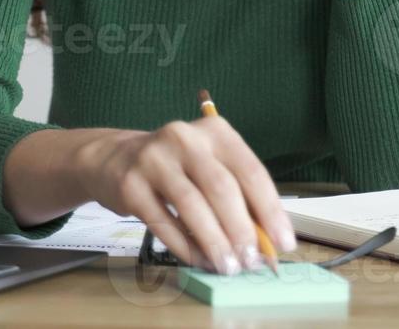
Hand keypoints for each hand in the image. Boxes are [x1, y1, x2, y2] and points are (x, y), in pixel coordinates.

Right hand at [76, 117, 295, 273]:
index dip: (270, 210)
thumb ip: (238, 196)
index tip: (283, 242)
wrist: (115, 158)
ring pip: (192, 206)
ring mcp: (154, 159)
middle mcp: (186, 139)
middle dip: (241, 230)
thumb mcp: (210, 167)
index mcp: (216, 132)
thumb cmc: (178, 167)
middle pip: (222, 188)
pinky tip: (198, 260)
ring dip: (214, 242)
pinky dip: (184, 246)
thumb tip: (265, 240)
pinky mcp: (130, 184)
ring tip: (227, 266)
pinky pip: (162, 222)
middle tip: (251, 261)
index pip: (251, 171)